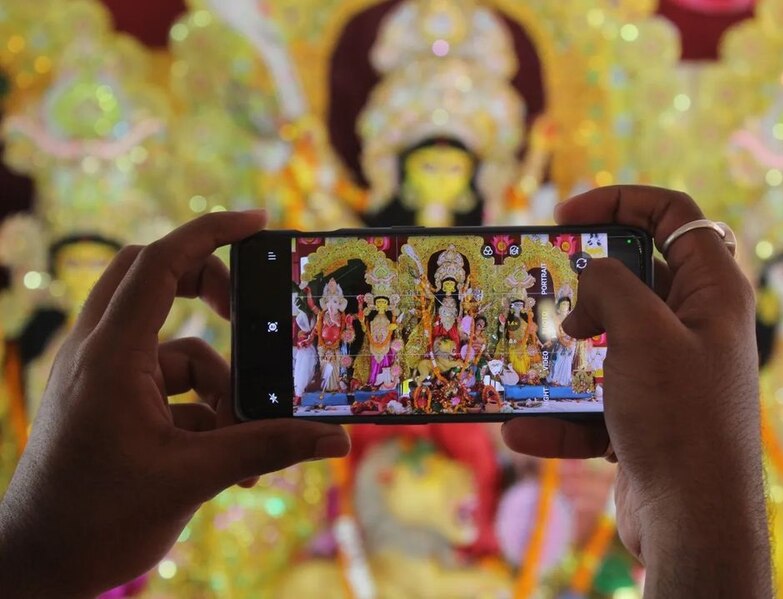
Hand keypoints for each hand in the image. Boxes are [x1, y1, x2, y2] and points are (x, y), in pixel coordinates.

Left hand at [0, 212, 349, 596]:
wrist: (39, 566)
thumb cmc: (97, 521)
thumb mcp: (193, 478)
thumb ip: (267, 449)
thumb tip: (335, 440)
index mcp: (110, 355)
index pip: (159, 263)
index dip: (210, 233)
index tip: (257, 223)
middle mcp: (98, 353)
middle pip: (152, 277)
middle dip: (210, 289)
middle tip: (249, 313)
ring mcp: (101, 376)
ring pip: (172, 345)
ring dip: (216, 382)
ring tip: (239, 438)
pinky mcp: (109, 401)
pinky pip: (167, 383)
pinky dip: (201, 410)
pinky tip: (222, 459)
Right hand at [501, 186, 769, 596]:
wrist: (692, 523)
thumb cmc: (679, 417)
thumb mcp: (641, 333)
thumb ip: (610, 285)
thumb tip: (590, 279)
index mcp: (712, 292)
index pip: (673, 216)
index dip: (620, 201)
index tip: (566, 216)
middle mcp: (695, 327)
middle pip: (633, 279)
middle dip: (582, 286)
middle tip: (543, 288)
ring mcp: (669, 375)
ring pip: (606, 344)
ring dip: (562, 355)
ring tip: (525, 360)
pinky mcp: (645, 418)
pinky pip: (594, 403)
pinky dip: (559, 417)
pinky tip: (522, 431)